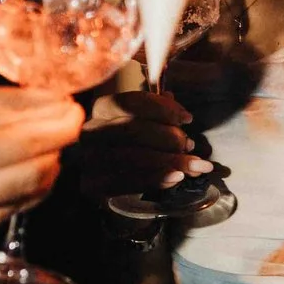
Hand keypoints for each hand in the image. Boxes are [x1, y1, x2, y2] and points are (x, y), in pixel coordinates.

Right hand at [0, 87, 81, 252]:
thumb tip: (21, 103)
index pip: (13, 107)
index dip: (47, 102)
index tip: (63, 98)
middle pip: (33, 145)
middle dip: (63, 130)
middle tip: (74, 120)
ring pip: (32, 181)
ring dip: (53, 161)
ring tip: (58, 147)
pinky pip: (13, 209)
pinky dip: (32, 191)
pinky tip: (37, 178)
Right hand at [74, 89, 211, 199]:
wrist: (113, 181)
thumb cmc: (131, 145)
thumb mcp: (142, 122)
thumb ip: (155, 109)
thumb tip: (171, 98)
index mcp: (100, 109)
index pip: (129, 102)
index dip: (162, 108)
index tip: (187, 119)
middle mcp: (90, 132)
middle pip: (131, 130)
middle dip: (168, 137)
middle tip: (190, 145)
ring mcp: (89, 159)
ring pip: (132, 157)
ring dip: (170, 161)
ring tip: (195, 165)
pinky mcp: (93, 185)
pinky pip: (128, 182)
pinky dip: (156, 179)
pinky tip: (177, 177)